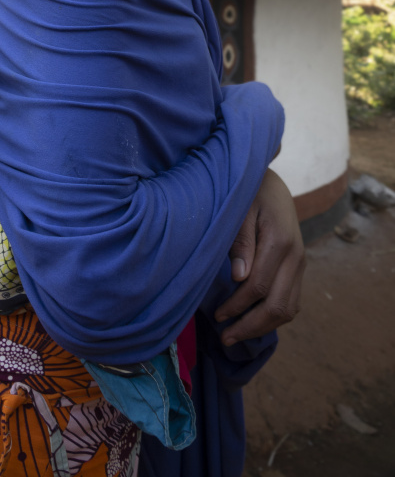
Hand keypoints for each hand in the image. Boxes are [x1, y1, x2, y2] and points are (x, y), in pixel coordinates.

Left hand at [215, 168, 304, 345]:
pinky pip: (292, 300)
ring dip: (263, 326)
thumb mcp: (240, 208)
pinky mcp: (299, 267)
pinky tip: (253, 320)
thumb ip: (240, 242)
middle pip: (278, 306)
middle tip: (225, 337)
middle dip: (251, 326)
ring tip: (236, 335)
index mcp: (280, 241)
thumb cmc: (248, 191)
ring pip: (289, 309)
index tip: (217, 316)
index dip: (237, 306)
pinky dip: (274, 316)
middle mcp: (296, 256)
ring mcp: (301, 263)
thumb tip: (239, 278)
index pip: (259, 287)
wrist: (271, 181)